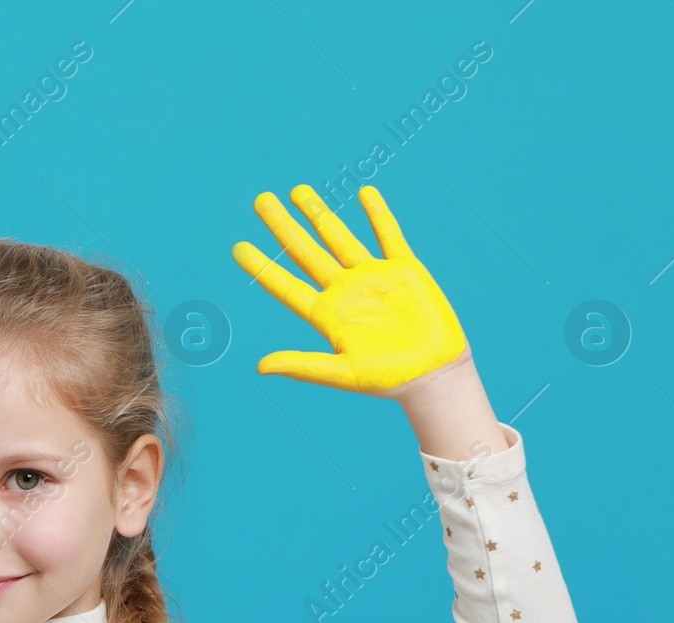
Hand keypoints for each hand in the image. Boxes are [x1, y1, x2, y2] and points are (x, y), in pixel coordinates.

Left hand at [231, 185, 468, 396]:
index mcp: (327, 315)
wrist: (435, 375)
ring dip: (320, 214)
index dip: (263, 267)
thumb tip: (260, 366)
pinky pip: (388, 235)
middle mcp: (345, 291)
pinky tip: (364, 192)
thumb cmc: (388, 380)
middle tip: (261, 200)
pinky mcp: (404, 270)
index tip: (238, 248)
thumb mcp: (341, 374)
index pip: (286, 286)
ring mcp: (373, 277)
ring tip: (297, 190)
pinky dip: (377, 214)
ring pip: (340, 237)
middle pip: (306, 252)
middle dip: (284, 226)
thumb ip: (302, 365)